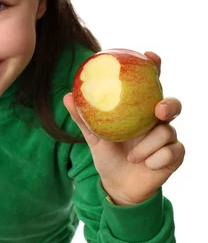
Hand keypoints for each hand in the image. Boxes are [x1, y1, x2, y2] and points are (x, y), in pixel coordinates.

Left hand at [64, 51, 185, 205]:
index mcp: (140, 111)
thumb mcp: (94, 138)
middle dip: (168, 105)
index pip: (150, 84)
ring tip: (132, 158)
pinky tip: (146, 165)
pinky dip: (157, 159)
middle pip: (172, 105)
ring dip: (148, 146)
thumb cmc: (108, 157)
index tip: (149, 56)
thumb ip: (83, 118)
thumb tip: (67, 95)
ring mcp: (168, 139)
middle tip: (158, 112)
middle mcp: (157, 122)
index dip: (153, 67)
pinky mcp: (174, 157)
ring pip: (167, 133)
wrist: (117, 186)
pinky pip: (172, 153)